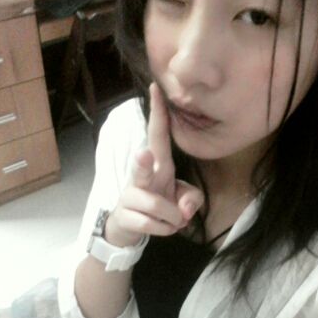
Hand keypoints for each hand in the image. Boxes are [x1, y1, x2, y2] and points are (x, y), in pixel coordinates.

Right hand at [105, 83, 203, 247]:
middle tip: (144, 154)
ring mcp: (130, 195)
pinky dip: (165, 230)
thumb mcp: (182, 200)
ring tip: (171, 220)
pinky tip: (161, 227)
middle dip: (143, 160)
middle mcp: (141, 175)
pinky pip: (154, 225)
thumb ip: (192, 200)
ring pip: (158, 206)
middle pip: (142, 164)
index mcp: (158, 165)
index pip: (158, 135)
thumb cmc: (159, 204)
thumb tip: (184, 211)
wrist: (129, 227)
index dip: (158, 113)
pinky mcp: (125, 215)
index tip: (156, 87)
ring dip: (173, 219)